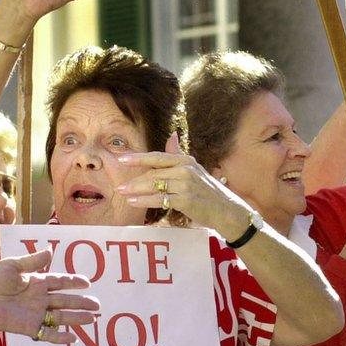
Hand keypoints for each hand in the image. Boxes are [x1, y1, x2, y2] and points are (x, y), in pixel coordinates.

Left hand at [0, 250, 99, 343]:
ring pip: (61, 316)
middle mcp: (39, 298)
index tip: (87, 282)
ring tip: (93, 319)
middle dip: (81, 303)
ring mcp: (35, 314)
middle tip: (97, 305)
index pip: (59, 281)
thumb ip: (32, 262)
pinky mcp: (29, 327)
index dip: (74, 282)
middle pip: (65, 300)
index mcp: (36, 282)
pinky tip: (73, 339)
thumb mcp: (12, 266)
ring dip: (77, 318)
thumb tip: (51, 250)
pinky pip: (47, 334)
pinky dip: (60, 337)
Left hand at [114, 134, 252, 239]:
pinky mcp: (186, 200)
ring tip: (122, 193)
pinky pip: (160, 199)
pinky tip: (134, 202)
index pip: (158, 157)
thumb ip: (178, 154)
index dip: (139, 158)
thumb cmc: (207, 190)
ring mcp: (186, 184)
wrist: (226, 210)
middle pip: (153, 173)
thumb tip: (171, 136)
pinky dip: (145, 200)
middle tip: (118, 186)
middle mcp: (185, 170)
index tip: (122, 159)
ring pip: (154, 186)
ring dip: (136, 190)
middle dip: (134, 180)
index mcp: (185, 161)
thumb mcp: (194, 169)